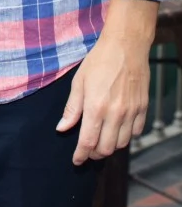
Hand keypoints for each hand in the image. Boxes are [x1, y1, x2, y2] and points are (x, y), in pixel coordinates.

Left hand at [56, 32, 149, 164]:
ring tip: (101, 139)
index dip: (81, 155)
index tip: (77, 160)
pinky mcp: (143, 108)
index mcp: (96, 107)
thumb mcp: (79, 81)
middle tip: (88, 150)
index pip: (88, 142)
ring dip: (110, 146)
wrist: (126, 46)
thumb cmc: (99, 61)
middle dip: (95, 153)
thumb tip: (62, 128)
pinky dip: (126, 136)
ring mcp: (131, 112)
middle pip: (106, 148)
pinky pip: (136, 132)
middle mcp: (115, 113)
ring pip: (122, 144)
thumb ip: (72, 108)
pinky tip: (118, 129)